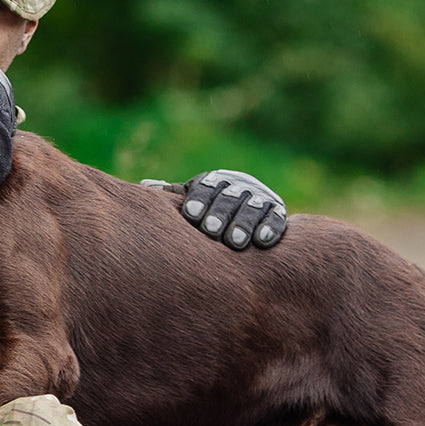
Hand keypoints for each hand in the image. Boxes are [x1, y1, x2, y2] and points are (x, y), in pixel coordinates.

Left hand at [142, 170, 286, 248]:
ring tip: (235, 242)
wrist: (242, 222)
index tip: (190, 216)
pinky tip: (262, 241)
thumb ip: (172, 198)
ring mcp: (259, 198)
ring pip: (252, 207)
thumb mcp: (189, 207)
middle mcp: (237, 186)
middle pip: (229, 197)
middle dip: (220, 213)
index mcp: (213, 183)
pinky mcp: (277, 213)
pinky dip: (270, 228)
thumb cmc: (204, 217)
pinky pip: (276, 218)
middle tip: (211, 231)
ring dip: (244, 223)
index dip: (199, 200)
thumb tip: (146, 185)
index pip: (205, 187)